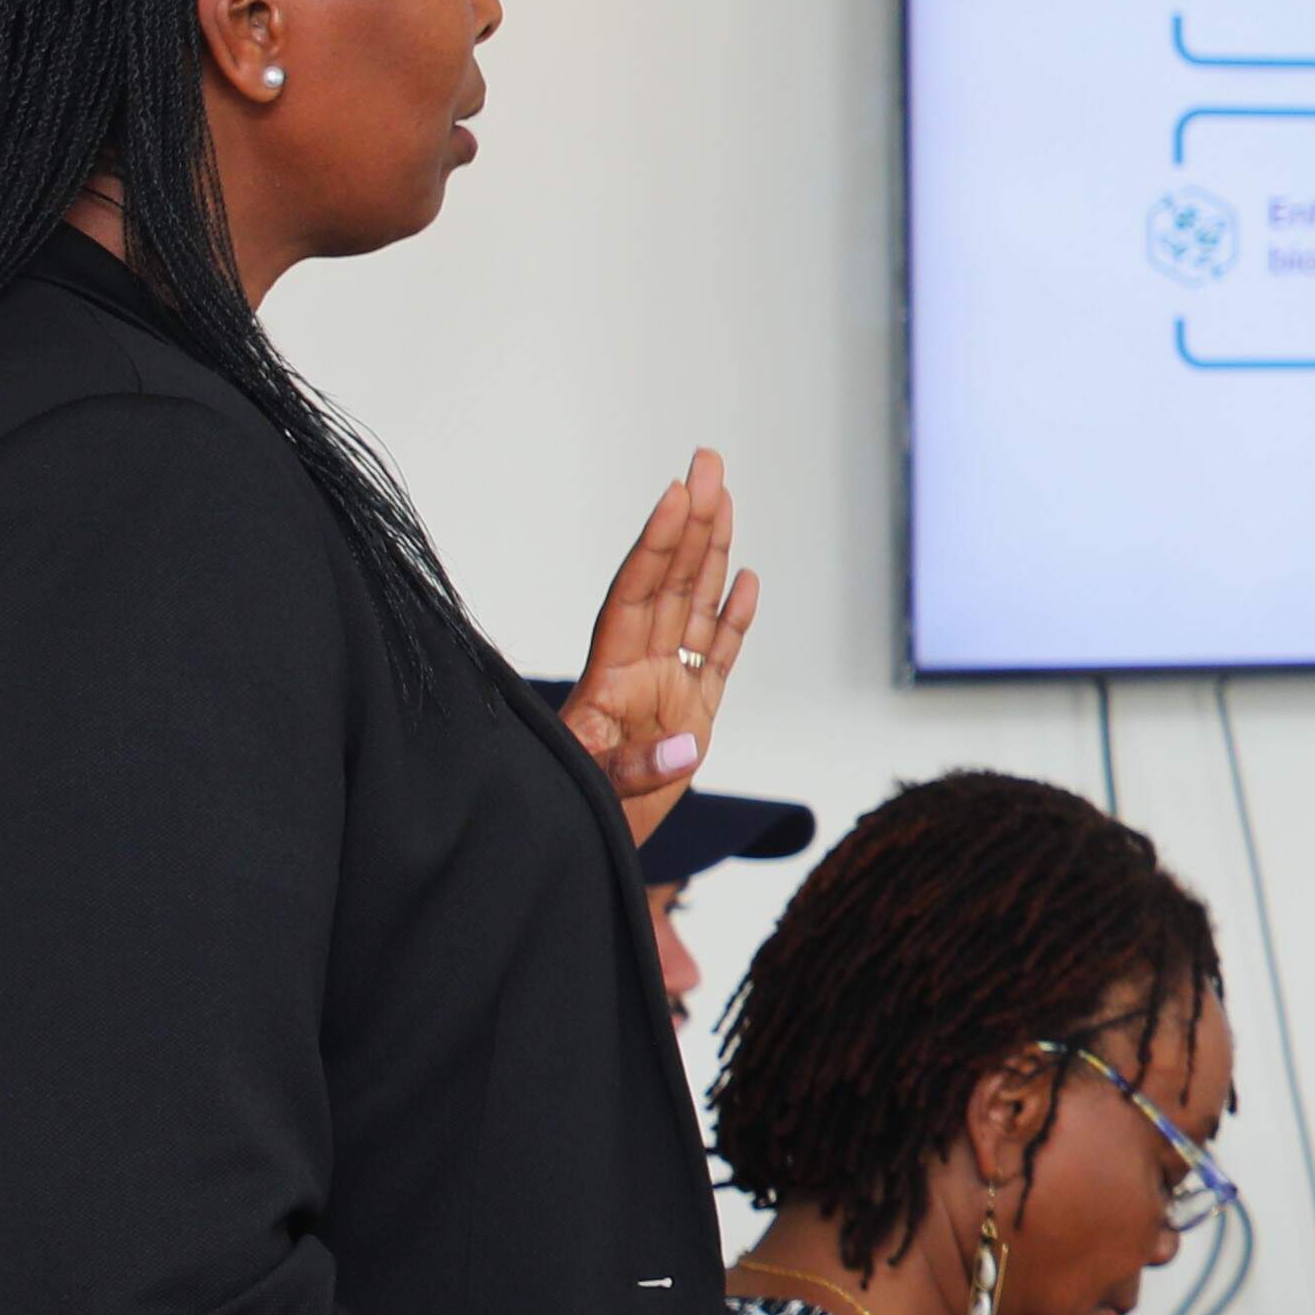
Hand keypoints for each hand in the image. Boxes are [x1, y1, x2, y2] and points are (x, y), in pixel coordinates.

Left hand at [564, 450, 757, 846]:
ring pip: (695, 605)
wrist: (574, 852)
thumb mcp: (589, 794)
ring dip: (711, 551)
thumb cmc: (569, 817)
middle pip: (670, 581)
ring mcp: (669, 690)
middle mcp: (641, 671)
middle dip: (691, 521)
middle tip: (708, 462)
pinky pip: (719, 658)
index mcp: (610, 678)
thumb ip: (635, 768)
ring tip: (725, 495)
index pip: (637, 595)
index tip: (675, 496)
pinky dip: (733, 619)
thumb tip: (687, 744)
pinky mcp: (694, 719)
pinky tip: (744, 579)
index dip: (656, 545)